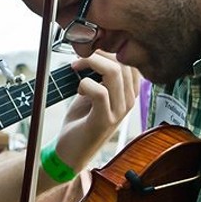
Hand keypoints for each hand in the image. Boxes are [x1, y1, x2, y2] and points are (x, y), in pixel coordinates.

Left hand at [54, 50, 139, 171]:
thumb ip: (97, 75)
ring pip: (114, 73)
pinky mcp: (104, 120)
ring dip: (91, 63)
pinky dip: (85, 84)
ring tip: (76, 69)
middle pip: (122, 62)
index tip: (89, 51)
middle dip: (98, 53)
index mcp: (128, 93)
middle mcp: (128, 101)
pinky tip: (79, 89)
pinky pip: (100, 92)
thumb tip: (91, 51)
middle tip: (78, 60)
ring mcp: (119, 112)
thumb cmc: (80, 120)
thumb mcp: (92, 93)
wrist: (70, 151)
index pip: (129, 61)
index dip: (109, 50)